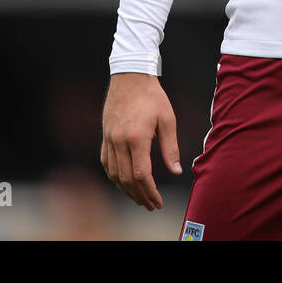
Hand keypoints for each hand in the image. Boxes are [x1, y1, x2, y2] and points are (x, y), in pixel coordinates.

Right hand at [100, 72, 181, 210]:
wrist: (130, 77)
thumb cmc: (152, 97)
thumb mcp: (168, 119)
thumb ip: (170, 147)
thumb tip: (176, 171)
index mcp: (137, 137)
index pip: (141, 174)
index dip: (150, 191)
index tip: (158, 201)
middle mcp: (119, 141)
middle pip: (126, 179)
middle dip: (139, 196)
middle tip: (150, 205)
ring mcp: (109, 139)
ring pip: (113, 174)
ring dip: (125, 190)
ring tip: (139, 198)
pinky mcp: (104, 136)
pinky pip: (106, 163)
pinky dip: (114, 176)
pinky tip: (123, 182)